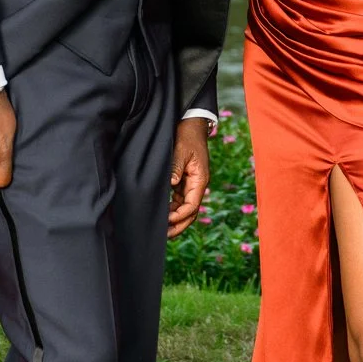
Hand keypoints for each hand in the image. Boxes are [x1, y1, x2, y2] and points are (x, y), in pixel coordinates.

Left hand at [168, 118, 211, 238]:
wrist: (191, 127)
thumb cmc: (187, 137)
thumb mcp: (181, 151)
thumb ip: (176, 168)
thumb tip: (172, 183)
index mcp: (200, 180)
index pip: (192, 205)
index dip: (180, 215)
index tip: (167, 220)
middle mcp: (197, 185)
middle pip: (191, 212)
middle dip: (180, 224)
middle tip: (165, 235)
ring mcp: (191, 185)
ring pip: (185, 208)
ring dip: (176, 219)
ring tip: (162, 229)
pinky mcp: (184, 182)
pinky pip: (180, 200)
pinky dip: (173, 209)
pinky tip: (163, 215)